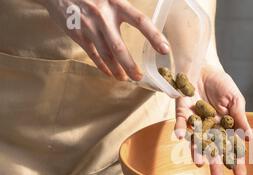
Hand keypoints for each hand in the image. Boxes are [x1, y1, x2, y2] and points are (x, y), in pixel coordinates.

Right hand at [38, 0, 169, 80]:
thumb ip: (124, 9)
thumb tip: (145, 23)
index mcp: (116, 3)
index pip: (140, 21)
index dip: (154, 35)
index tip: (165, 49)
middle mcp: (103, 16)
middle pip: (119, 47)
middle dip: (130, 65)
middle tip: (138, 77)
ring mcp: (88, 27)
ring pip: (106, 54)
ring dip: (117, 69)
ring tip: (125, 78)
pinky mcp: (77, 34)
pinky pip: (92, 54)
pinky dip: (102, 66)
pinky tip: (110, 73)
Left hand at [174, 66, 251, 174]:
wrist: (204, 66)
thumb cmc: (221, 84)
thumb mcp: (235, 100)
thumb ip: (240, 118)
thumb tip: (249, 138)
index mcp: (225, 127)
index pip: (231, 147)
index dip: (236, 161)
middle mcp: (209, 128)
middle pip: (213, 149)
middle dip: (215, 163)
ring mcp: (195, 122)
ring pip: (196, 141)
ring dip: (197, 152)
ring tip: (200, 164)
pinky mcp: (182, 112)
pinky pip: (180, 122)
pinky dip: (180, 128)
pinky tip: (181, 136)